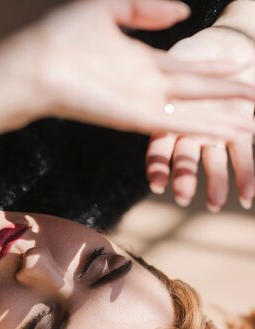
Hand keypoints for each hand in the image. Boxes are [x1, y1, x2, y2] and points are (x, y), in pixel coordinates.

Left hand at [23, 0, 254, 141]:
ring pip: (194, 112)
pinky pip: (179, 123)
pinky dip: (207, 126)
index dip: (213, 69)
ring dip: (224, 118)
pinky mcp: (137, 117)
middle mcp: (146, 86)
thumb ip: (145, 8)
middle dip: (227, 94)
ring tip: (252, 123)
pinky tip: (230, 130)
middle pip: (196, 91)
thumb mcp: (110, 8)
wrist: (35, 63)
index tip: (239, 64)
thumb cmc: (61, 36)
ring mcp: (143, 102)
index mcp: (140, 62)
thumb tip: (182, 11)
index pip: (186, 68)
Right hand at [146, 26, 254, 211]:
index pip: (160, 145)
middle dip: (185, 179)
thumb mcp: (185, 58)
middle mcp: (191, 130)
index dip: (158, 165)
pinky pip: (243, 157)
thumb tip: (171, 87)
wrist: (232, 48)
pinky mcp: (239, 135)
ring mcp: (215, 135)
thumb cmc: (201, 51)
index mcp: (171, 114)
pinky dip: (247, 176)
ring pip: (214, 163)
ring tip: (218, 205)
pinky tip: (248, 196)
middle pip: (185, 158)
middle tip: (184, 199)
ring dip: (216, 184)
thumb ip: (178, 75)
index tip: (157, 184)